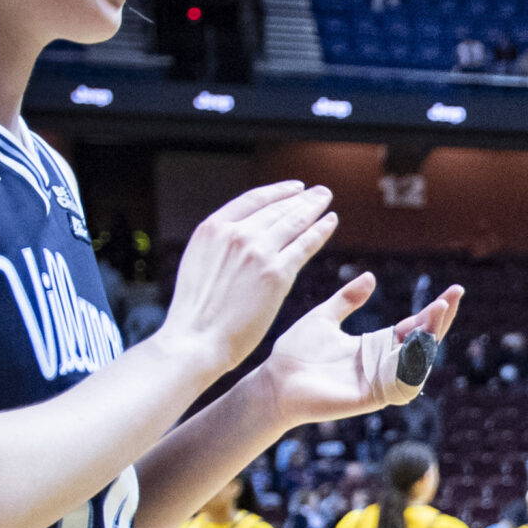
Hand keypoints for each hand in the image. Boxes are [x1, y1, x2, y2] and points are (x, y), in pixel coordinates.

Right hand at [158, 183, 340, 378]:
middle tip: (320, 192)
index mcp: (212, 229)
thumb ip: (221, 246)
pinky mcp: (276, 273)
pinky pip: (305, 244)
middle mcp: (235, 234)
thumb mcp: (198, 263)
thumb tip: (239, 237)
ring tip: (326, 200)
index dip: (277, 192)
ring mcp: (257, 252)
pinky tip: (331, 222)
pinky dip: (320, 230)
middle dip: (302, 199)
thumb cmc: (196, 312)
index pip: (252, 200)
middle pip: (277, 209)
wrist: (196, 339)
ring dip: (314, 208)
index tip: (295, 188)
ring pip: (293, 222)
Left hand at [252, 274, 464, 428]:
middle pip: (422, 343)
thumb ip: (346, 300)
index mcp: (374, 346)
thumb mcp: (323, 318)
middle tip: (451, 298)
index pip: (415, 327)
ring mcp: (379, 382)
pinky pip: (400, 383)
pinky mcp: (371, 397)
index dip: (434, 311)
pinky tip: (419, 344)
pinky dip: (412, 366)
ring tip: (435, 314)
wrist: (274, 382)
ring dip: (429, 340)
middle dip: (439, 321)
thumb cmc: (294, 354)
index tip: (453, 291)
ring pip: (417, 363)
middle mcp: (382, 364)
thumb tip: (371, 276)